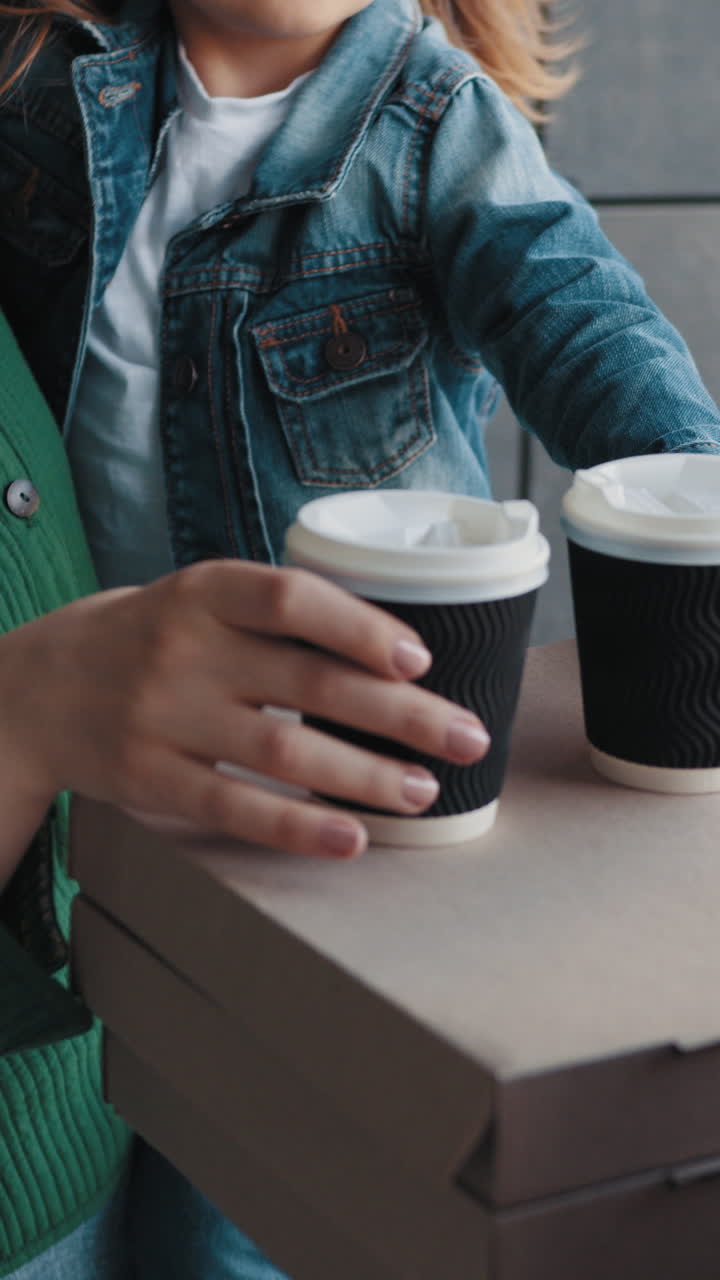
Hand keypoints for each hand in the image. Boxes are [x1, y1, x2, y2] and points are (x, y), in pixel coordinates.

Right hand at [1, 561, 489, 858]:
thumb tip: (392, 649)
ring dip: (365, 774)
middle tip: (467, 736)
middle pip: (309, 682)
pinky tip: (351, 839)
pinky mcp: (149, 777)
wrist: (34, 687)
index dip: (362, 628)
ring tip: (424, 791)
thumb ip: (272, 614)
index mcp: (204, 590)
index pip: (292, 599)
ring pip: (282, 751)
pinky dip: (297, 826)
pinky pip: (234, 806)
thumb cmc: (144, 636)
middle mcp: (183, 648)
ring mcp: (163, 716)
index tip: (421, 658)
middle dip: (401, 712)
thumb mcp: (195, 598)